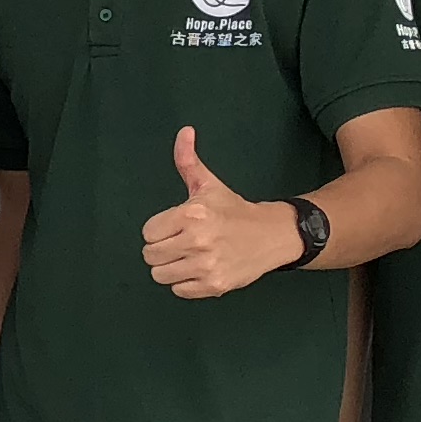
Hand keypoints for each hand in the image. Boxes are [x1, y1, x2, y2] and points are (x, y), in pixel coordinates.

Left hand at [141, 127, 305, 298]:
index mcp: (192, 214)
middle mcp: (198, 241)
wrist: (272, 235)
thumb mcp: (209, 185)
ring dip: (171, 268)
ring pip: (160, 275)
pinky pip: (178, 290)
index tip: (175, 227)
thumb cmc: (233, 210)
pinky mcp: (214, 285)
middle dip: (162, 249)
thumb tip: (184, 131)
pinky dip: (185, 283)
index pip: (148, 232)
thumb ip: (188, 161)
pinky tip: (200, 269)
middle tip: (181, 243)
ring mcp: (206, 265)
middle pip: (150, 255)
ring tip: (189, 257)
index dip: (159, 229)